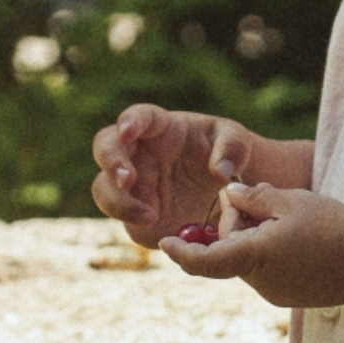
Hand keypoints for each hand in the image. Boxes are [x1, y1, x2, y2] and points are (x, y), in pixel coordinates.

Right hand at [90, 104, 255, 245]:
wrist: (227, 193)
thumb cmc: (227, 155)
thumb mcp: (238, 144)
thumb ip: (233, 149)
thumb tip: (221, 171)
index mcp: (160, 128)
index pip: (138, 116)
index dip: (130, 120)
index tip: (128, 130)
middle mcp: (138, 152)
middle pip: (106, 148)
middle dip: (111, 161)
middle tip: (126, 179)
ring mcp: (134, 184)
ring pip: (104, 188)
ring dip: (118, 201)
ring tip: (149, 216)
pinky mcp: (135, 213)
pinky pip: (124, 218)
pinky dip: (134, 223)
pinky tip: (156, 226)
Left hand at [158, 181, 343, 308]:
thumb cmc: (335, 227)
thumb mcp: (291, 201)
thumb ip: (254, 197)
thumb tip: (229, 195)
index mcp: (254, 257)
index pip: (204, 261)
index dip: (182, 252)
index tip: (166, 243)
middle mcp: (260, 282)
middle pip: (231, 251)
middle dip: (238, 225)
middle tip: (262, 199)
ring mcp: (276, 293)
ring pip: (251, 260)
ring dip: (259, 238)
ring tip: (293, 219)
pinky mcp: (292, 296)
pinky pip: (271, 271)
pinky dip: (274, 252)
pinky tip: (303, 238)